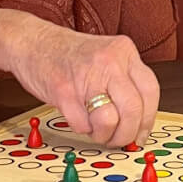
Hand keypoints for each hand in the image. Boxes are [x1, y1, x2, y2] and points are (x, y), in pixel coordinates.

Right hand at [8, 19, 158, 147]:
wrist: (32, 42)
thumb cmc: (68, 54)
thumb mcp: (106, 57)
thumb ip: (124, 83)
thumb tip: (139, 124)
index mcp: (123, 51)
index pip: (150, 91)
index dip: (148, 120)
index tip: (140, 135)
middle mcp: (109, 61)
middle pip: (133, 110)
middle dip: (126, 134)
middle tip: (118, 139)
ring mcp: (86, 75)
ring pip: (110, 121)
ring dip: (103, 134)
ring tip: (95, 128)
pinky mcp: (64, 91)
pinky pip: (82, 124)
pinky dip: (81, 128)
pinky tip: (76, 115)